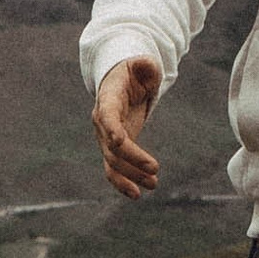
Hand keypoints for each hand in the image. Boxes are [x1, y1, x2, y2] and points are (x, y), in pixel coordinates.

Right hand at [92, 58, 162, 198]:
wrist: (122, 83)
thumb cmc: (133, 72)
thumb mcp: (141, 64)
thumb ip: (144, 65)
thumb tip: (147, 65)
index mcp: (108, 99)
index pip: (106, 116)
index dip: (111, 129)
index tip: (119, 142)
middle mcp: (103, 121)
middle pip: (112, 145)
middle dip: (132, 160)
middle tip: (155, 170)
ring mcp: (106, 136)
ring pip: (113, 162)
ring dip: (131, 176)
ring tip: (153, 185)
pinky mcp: (115, 147)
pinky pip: (115, 168)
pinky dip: (124, 181)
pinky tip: (138, 193)